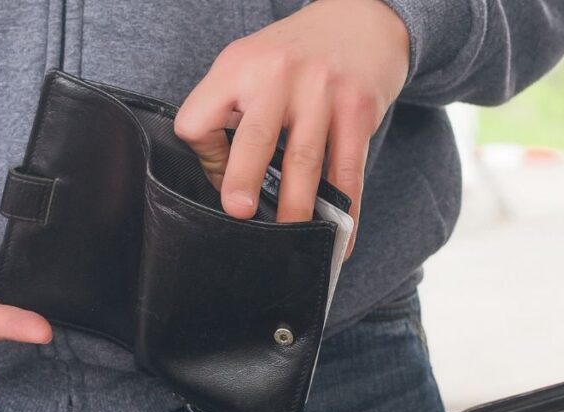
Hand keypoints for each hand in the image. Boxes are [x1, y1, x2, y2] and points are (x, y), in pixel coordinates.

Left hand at [174, 0, 409, 253]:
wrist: (363, 19)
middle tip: (239, 214)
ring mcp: (322, 91)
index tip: (218, 174)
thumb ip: (231, 110)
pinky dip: (346, 207)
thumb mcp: (252, 63)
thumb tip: (223, 178)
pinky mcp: (359, 109)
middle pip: (255, 136)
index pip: (200, 118)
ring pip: (304, 160)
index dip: (203, 153)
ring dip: (297, 206)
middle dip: (244, 179)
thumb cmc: (299, 53)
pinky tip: (340, 235)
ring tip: (290, 237)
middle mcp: (279, 75)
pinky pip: (349, 169)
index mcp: (238, 66)